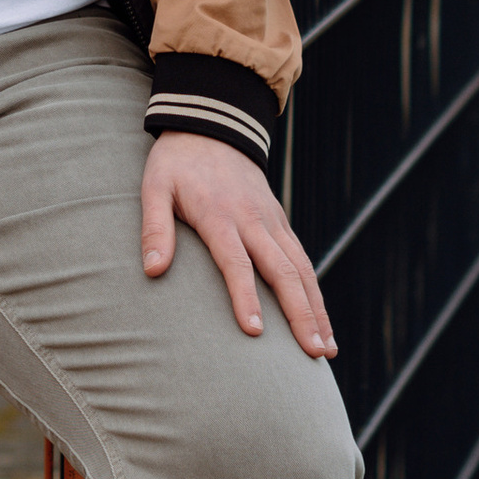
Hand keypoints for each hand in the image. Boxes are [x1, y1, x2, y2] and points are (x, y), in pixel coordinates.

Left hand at [139, 133, 333, 359]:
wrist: (212, 126)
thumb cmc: (177, 164)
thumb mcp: (155, 187)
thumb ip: (154, 227)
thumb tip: (151, 270)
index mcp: (220, 215)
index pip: (236, 263)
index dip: (245, 298)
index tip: (255, 333)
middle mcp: (254, 221)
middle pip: (283, 272)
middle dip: (300, 315)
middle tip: (313, 353)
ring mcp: (272, 222)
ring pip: (302, 270)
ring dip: (317, 310)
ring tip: (327, 351)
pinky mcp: (280, 223)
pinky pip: (303, 261)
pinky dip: (315, 292)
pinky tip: (322, 322)